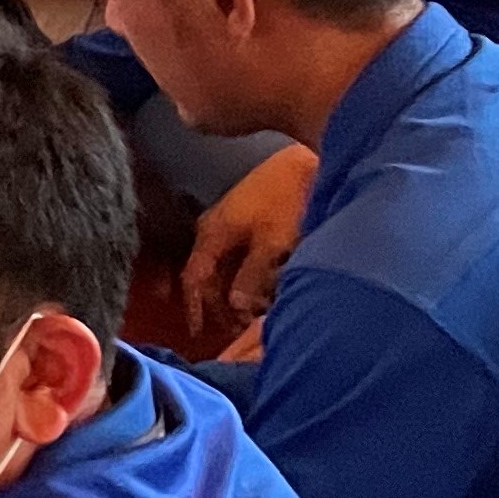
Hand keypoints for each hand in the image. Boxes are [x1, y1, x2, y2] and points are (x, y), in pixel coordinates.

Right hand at [181, 142, 315, 352]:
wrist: (305, 164)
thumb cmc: (287, 203)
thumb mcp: (272, 244)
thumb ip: (251, 277)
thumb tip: (235, 307)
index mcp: (212, 233)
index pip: (193, 277)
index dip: (194, 306)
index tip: (196, 333)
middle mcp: (214, 228)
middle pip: (207, 274)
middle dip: (218, 304)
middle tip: (234, 331)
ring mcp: (231, 223)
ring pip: (224, 266)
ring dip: (234, 291)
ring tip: (252, 314)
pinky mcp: (249, 221)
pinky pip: (238, 257)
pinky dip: (246, 276)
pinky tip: (263, 288)